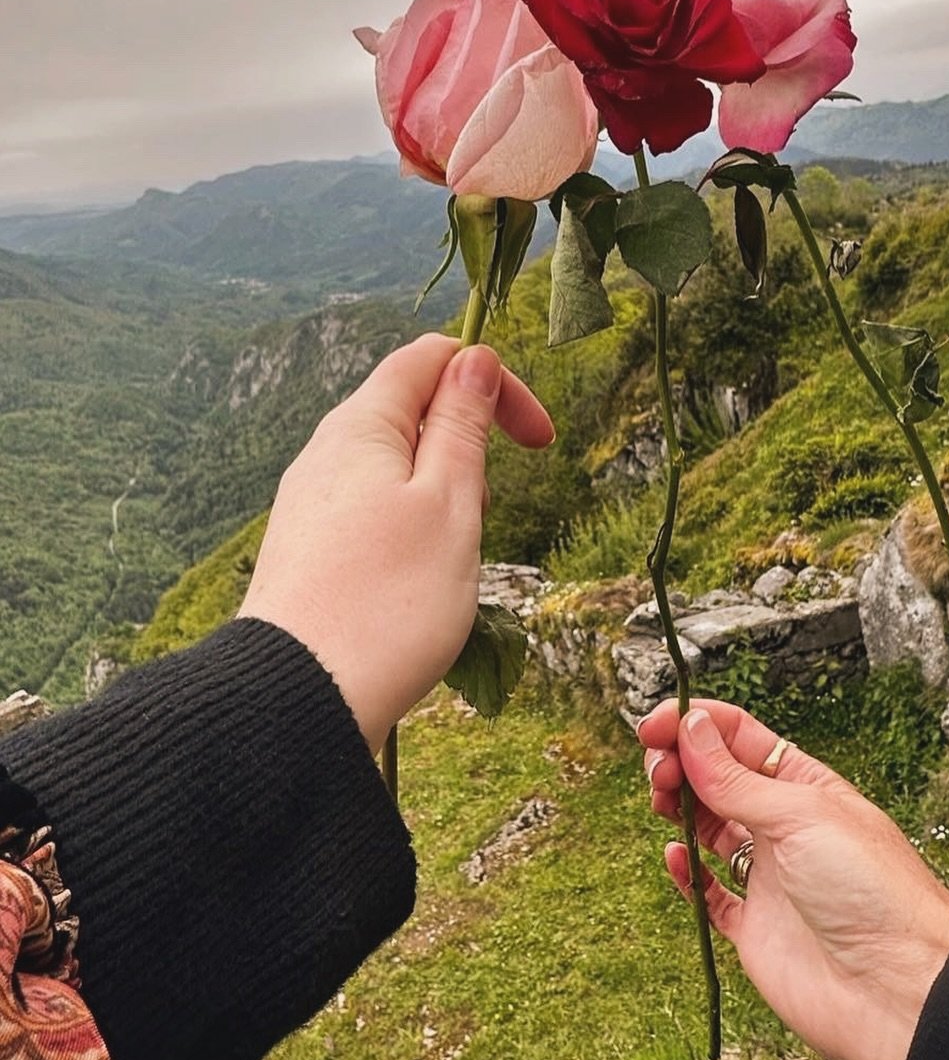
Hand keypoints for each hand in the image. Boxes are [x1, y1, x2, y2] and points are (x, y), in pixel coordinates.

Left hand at [238, 333, 553, 751]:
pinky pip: (374, 515)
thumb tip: (475, 361)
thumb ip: (463, 425)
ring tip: (449, 563)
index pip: (432, 359)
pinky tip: (416, 588)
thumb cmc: (388, 603)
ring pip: (397, 470)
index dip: (494, 383)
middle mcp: (326, 454)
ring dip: (444, 500)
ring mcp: (313, 504)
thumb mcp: (451, 504)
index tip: (539, 441)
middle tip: (484, 515)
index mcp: (361, 426)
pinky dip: (412, 534)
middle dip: (469, 451)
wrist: (299, 701)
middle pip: (413, 413)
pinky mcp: (310, 552)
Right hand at [639, 700, 948, 1059]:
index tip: (654, 725)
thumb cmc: (873, 891)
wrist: (899, 990)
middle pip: (718, 780)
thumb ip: (736, 778)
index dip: (695, 725)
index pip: (741, 739)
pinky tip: (676, 856)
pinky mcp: (756, 930)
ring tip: (659, 800)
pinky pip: (708, 895)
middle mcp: (785, 828)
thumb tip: (691, 726)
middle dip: (681, 763)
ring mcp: (770, 878)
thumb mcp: (801, 815)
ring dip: (679, 808)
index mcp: (806, 787)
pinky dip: (686, 875)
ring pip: (708, 830)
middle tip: (656, 768)